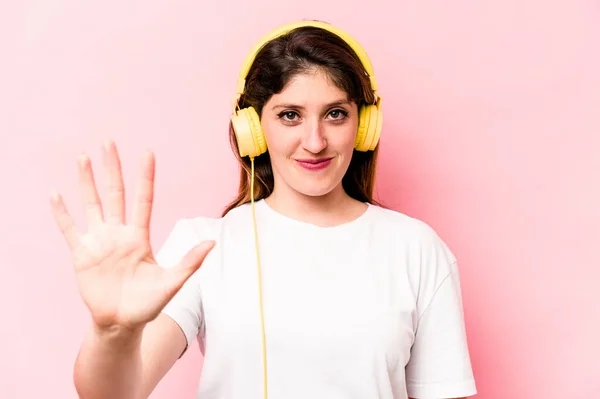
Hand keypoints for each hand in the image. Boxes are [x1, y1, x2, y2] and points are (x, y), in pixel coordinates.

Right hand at [50, 141, 214, 331]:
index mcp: (139, 237)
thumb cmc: (148, 304)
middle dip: (112, 168)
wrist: (121, 323)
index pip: (143, 200)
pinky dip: (61, 213)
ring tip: (83, 157)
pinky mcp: (81, 254)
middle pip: (114, 194)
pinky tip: (55, 194)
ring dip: (86, 181)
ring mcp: (99, 242)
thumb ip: (190, 263)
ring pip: (91, 204)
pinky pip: (69, 229)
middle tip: (109, 142)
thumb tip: (212, 243)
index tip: (147, 153)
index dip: (145, 177)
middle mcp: (118, 233)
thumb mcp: (172, 283)